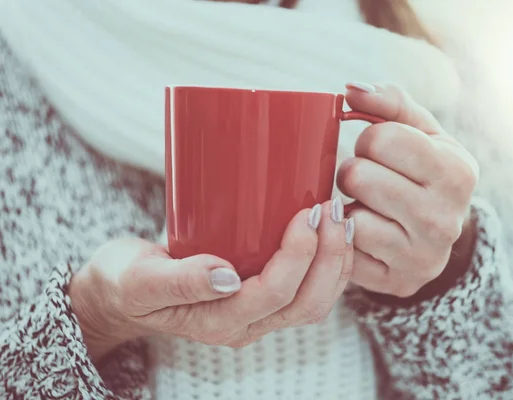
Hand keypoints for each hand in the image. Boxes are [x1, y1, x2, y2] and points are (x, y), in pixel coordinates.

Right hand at [69, 200, 353, 362]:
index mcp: (218, 323)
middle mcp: (246, 324)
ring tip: (343, 217)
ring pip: (314, 301)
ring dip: (337, 262)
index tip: (307, 213)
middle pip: (306, 303)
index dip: (298, 257)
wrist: (122, 293)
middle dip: (329, 257)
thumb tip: (225, 277)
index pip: (273, 295)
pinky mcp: (262, 298)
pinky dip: (330, 263)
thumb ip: (179, 280)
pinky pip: (308, 291)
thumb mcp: (139, 280)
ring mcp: (257, 314)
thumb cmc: (126, 282)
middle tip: (333, 209)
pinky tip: (333, 232)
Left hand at [336, 82, 477, 297]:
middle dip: (353, 172)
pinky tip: (364, 232)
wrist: (438, 233)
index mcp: (457, 172)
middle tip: (367, 180)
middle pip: (358, 176)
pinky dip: (346, 238)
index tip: (379, 151)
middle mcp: (445, 219)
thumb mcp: (421, 133)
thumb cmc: (423, 172)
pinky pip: (345, 252)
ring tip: (368, 206)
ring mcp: (422, 257)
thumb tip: (351, 89)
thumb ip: (389, 102)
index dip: (369, 140)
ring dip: (348, 207)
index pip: (381, 138)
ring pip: (350, 218)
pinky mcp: (396, 282)